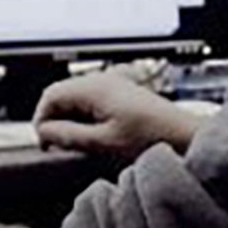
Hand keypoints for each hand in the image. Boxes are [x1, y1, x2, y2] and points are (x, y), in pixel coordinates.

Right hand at [33, 71, 205, 160]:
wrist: (186, 136)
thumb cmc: (152, 138)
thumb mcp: (105, 142)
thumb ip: (70, 136)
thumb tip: (44, 133)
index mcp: (95, 88)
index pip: (51, 95)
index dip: (41, 119)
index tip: (44, 143)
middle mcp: (101, 80)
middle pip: (61, 95)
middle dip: (53, 119)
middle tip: (56, 146)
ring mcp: (112, 85)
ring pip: (74, 99)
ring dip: (68, 120)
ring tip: (75, 144)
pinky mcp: (120, 94)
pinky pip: (89, 101)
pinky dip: (82, 118)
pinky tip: (91, 137)